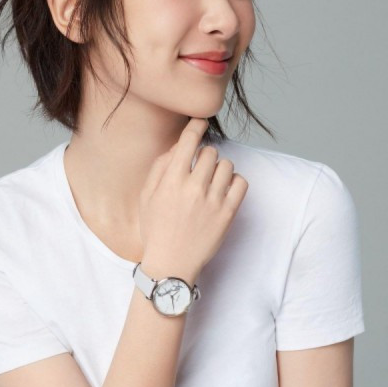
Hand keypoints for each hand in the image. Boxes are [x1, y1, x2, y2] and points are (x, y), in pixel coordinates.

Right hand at [139, 117, 247, 278]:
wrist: (171, 264)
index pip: (189, 141)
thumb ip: (160, 167)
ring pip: (226, 165)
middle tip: (199, 168)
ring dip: (219, 168)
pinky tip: (223, 190)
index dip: (196, 126)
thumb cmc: (155, 229)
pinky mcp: (228, 213)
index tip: (200, 122)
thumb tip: (179, 145)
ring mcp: (213, 201)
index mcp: (171, 181)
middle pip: (210, 152)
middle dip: (204, 156)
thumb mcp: (147, 196)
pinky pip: (241, 183)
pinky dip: (234, 182)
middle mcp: (193, 188)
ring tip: (211, 181)